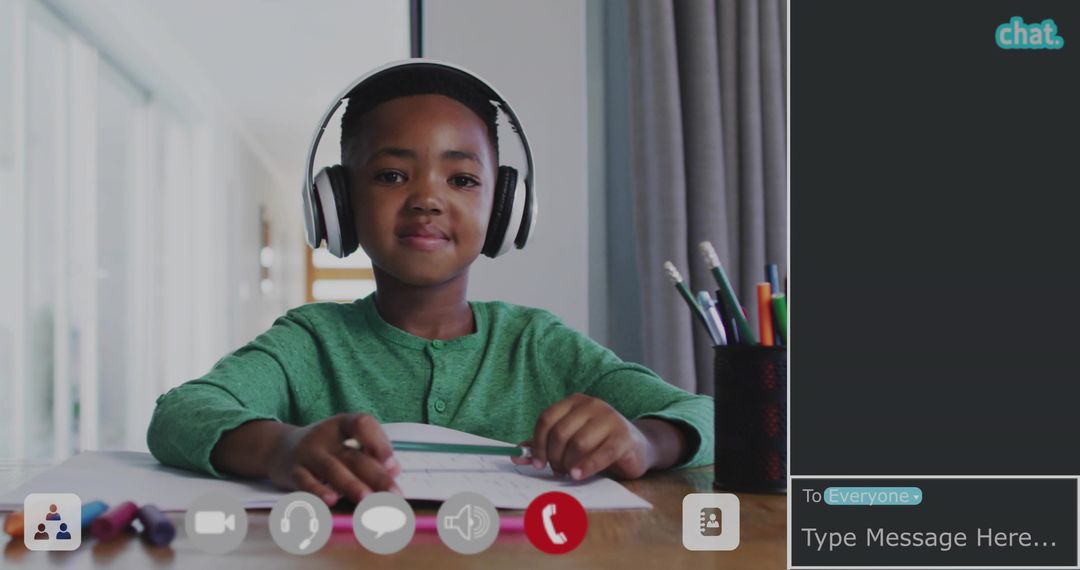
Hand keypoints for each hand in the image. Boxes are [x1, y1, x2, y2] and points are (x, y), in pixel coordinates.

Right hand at [266, 413, 400, 505]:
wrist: (278, 448)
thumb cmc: (324, 447)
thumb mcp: (345, 442)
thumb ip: (370, 453)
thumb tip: (395, 470)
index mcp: (342, 423)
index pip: (362, 424)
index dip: (379, 443)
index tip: (393, 465)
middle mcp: (324, 436)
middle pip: (353, 455)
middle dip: (376, 476)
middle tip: (394, 494)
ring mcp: (307, 453)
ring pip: (332, 469)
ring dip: (351, 485)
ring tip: (368, 499)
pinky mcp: (292, 471)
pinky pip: (305, 481)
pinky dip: (318, 491)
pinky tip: (331, 500)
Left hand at [511, 393, 655, 479]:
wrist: (637, 447)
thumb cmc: (598, 443)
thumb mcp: (571, 440)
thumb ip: (545, 445)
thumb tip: (516, 456)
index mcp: (574, 402)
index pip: (546, 419)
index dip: (537, 443)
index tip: (536, 463)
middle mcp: (592, 405)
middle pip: (560, 432)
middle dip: (554, 456)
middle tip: (556, 471)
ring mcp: (610, 418)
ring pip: (579, 443)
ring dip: (569, 463)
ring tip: (569, 473)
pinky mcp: (624, 436)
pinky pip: (601, 453)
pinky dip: (586, 466)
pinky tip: (578, 475)